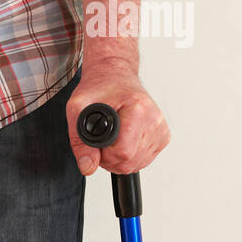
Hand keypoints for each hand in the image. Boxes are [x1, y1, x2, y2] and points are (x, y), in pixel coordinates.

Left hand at [66, 56, 169, 175]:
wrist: (115, 75)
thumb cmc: (100, 87)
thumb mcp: (78, 108)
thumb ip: (79, 142)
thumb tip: (88, 167)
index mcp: (138, 108)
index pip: (123, 152)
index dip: (104, 155)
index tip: (97, 142)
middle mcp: (154, 118)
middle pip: (130, 162)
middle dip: (110, 158)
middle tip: (101, 141)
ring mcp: (161, 128)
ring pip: (138, 164)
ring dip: (120, 158)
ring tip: (112, 139)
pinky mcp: (163, 135)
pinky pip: (145, 159)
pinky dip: (131, 156)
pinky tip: (123, 140)